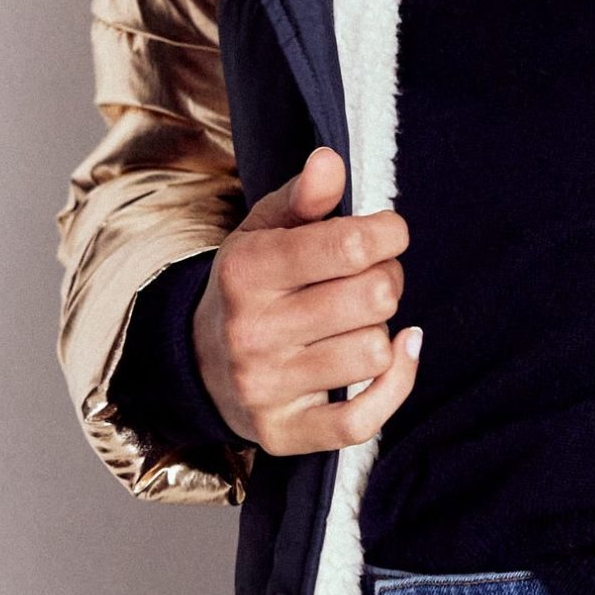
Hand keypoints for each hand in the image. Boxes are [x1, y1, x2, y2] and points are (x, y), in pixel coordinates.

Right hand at [192, 146, 418, 454]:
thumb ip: (304, 196)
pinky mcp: (284, 433)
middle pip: (373, 298)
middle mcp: (253, 331)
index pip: (350, 245)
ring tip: (359, 321)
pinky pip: (363, 420)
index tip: (385, 233)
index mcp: (247, 271)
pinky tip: (396, 355)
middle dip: (387, 281)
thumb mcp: (265, 230)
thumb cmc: (251, 286)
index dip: (388, 232)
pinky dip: (395, 385)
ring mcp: (266, 387)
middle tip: (370, 280)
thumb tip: (329, 161)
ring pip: (374, 352)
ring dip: (382, 332)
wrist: (198, 362)